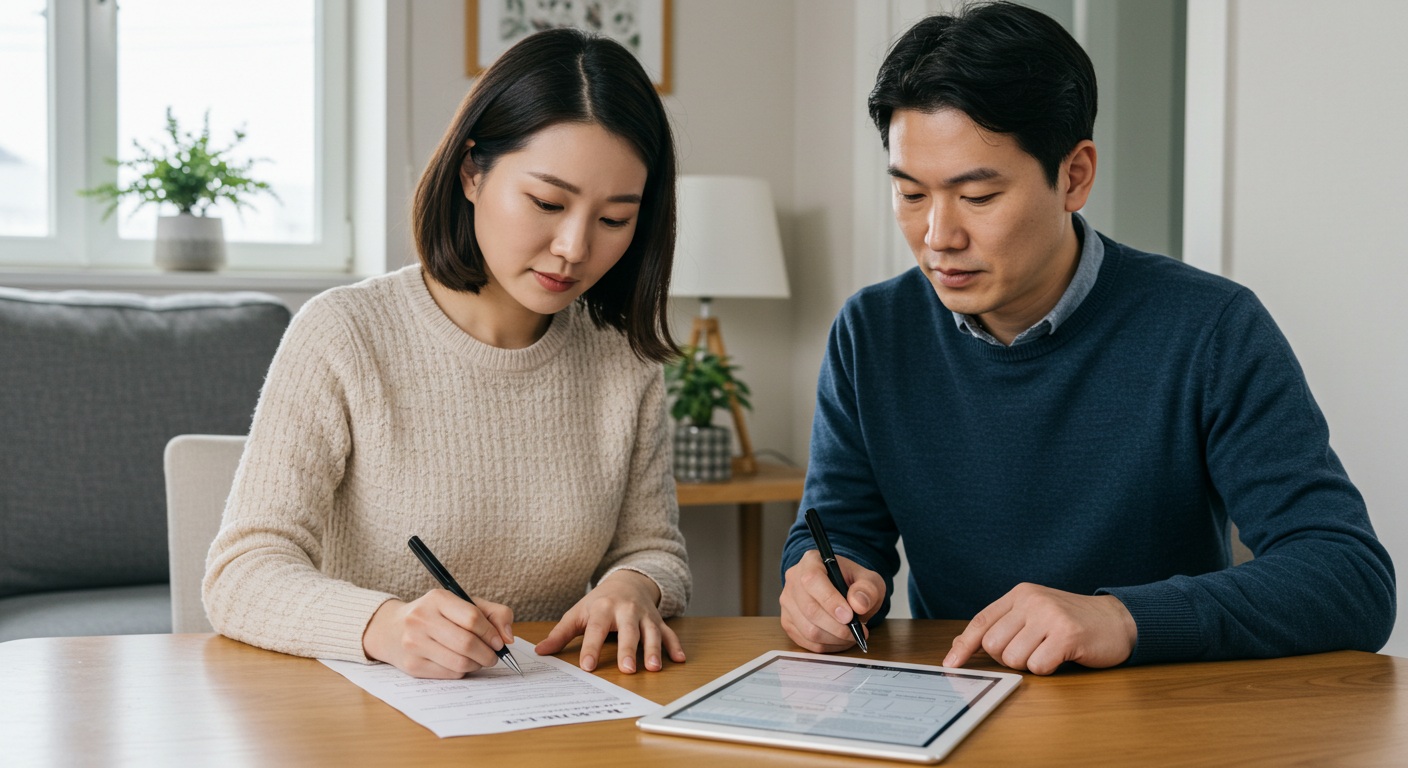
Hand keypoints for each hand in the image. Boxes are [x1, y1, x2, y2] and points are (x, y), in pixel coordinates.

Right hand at [361, 589, 514, 678]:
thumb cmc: (436, 616)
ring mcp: (413, 643)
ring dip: (477, 664)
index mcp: (437, 598)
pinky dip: (462, 671)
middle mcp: (421, 619)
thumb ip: (494, 614)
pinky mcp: (412, 665)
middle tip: (493, 656)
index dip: (491, 633)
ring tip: (478, 659)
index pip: (472, 618)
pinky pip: (449, 674)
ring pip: (459, 662)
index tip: (499, 642)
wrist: (392, 629)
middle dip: (488, 653)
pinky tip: (459, 663)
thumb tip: (508, 637)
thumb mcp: (464, 604)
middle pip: (467, 643)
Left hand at [534, 570, 684, 673]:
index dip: (591, 648)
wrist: (627, 581)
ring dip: (654, 649)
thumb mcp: (578, 613)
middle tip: (627, 669)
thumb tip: (540, 652)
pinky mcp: (658, 621)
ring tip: (653, 667)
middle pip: (627, 631)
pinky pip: (669, 633)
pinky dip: (675, 646)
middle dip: (628, 649)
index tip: (587, 666)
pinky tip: (679, 659)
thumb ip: (560, 633)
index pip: (596, 630)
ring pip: (651, 632)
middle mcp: (626, 611)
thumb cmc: (599, 602)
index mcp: (602, 609)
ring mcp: (644, 616)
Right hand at [779, 550, 884, 652]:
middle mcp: (793, 580)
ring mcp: (788, 602)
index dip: (830, 600)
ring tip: (852, 636)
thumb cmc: (854, 584)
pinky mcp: (788, 622)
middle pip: (809, 609)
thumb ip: (867, 589)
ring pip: (807, 629)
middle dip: (837, 627)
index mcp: (811, 561)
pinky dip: (827, 646)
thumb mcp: (869, 580)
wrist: (843, 590)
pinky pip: (806, 641)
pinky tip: (840, 640)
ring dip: (834, 639)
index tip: (849, 616)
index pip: (813, 580)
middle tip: (858, 632)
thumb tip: (859, 604)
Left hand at [943, 583, 1136, 674]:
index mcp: (1020, 594)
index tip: (951, 663)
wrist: (1118, 621)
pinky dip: (1047, 670)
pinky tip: (1061, 657)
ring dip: (1029, 664)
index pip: (981, 621)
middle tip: (1031, 651)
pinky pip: (1038, 667)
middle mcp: (1032, 601)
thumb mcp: (1034, 614)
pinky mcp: (1068, 635)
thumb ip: (1002, 625)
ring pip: (1013, 658)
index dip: (963, 644)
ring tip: (1049, 651)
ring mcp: (1050, 616)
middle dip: (1007, 658)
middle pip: (994, 645)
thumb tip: (960, 644)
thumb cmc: (1072, 622)